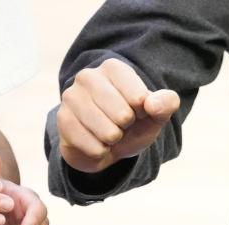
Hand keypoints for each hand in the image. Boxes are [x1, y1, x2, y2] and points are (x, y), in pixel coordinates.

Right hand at [57, 58, 179, 173]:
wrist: (106, 145)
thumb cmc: (133, 124)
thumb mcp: (156, 114)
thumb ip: (166, 104)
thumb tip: (152, 105)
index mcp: (114, 68)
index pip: (139, 97)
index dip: (143, 112)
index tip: (137, 110)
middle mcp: (88, 77)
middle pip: (123, 115)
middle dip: (127, 127)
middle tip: (121, 123)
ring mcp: (71, 97)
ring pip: (108, 133)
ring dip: (113, 140)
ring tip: (108, 132)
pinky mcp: (62, 120)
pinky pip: (93, 146)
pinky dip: (101, 151)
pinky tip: (96, 141)